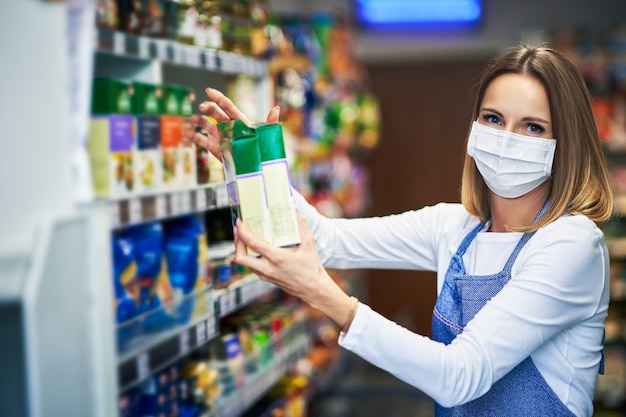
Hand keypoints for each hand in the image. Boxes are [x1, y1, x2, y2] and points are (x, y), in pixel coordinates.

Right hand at [183, 87, 280, 159]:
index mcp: (238, 120)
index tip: (209, 90)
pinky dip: (191, 135)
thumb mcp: (265, 136)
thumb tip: (276, 108)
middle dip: (208, 108)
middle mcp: (226, 125)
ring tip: (191, 121)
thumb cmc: (259, 149)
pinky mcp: (212, 146)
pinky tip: (185, 133)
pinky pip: (200, 139)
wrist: (251, 167)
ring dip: (197, 120)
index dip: (218, 97)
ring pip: (205, 124)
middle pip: (215, 112)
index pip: (227, 105)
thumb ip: (270, 123)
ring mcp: (218, 135)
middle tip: (202, 107)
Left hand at [233, 213, 351, 327]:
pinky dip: (249, 256)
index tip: (239, 222)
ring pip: (243, 263)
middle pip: (239, 257)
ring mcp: (265, 275)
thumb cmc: (311, 267)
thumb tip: (294, 210)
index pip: (251, 244)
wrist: (313, 289)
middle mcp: (267, 268)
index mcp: (276, 258)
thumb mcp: (309, 243)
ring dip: (241, 249)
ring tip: (245, 236)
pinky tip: (255, 247)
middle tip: (239, 230)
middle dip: (236, 242)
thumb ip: (301, 225)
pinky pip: (251, 266)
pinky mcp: (266, 278)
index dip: (242, 232)